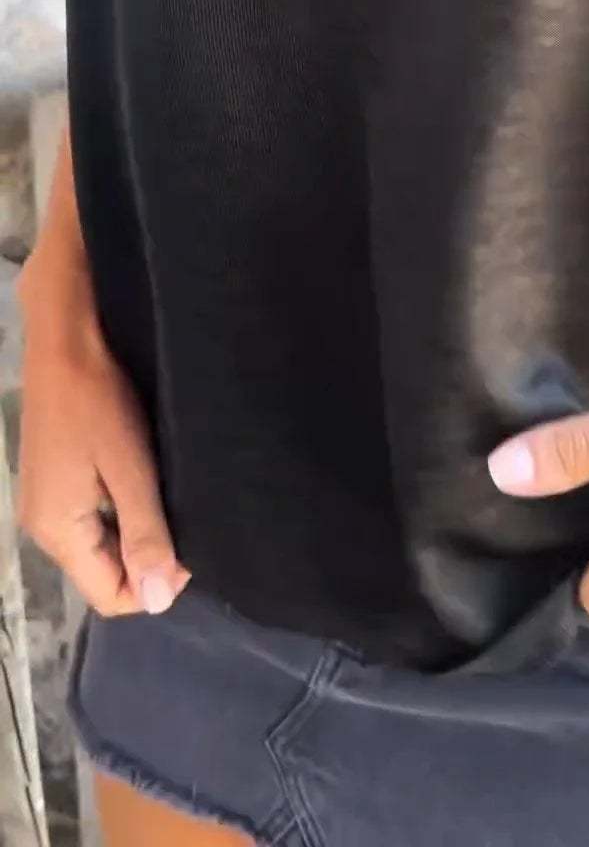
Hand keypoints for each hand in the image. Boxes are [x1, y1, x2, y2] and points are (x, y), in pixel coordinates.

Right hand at [18, 263, 189, 617]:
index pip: (110, 596)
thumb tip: (157, 602)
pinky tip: (145, 479)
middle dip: (147, 557)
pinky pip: (91, 516)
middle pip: (103, 572)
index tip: (192, 548)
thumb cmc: (100, 402)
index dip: (155, 584)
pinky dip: (121, 508)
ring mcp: (45, 502)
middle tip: (188, 518)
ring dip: (137, 531)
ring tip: (170, 496)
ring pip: (100, 543)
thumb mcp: (132, 470)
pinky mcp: (52, 478)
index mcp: (58, 533)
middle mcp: (43, 527)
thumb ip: (146, 536)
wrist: (67, 339)